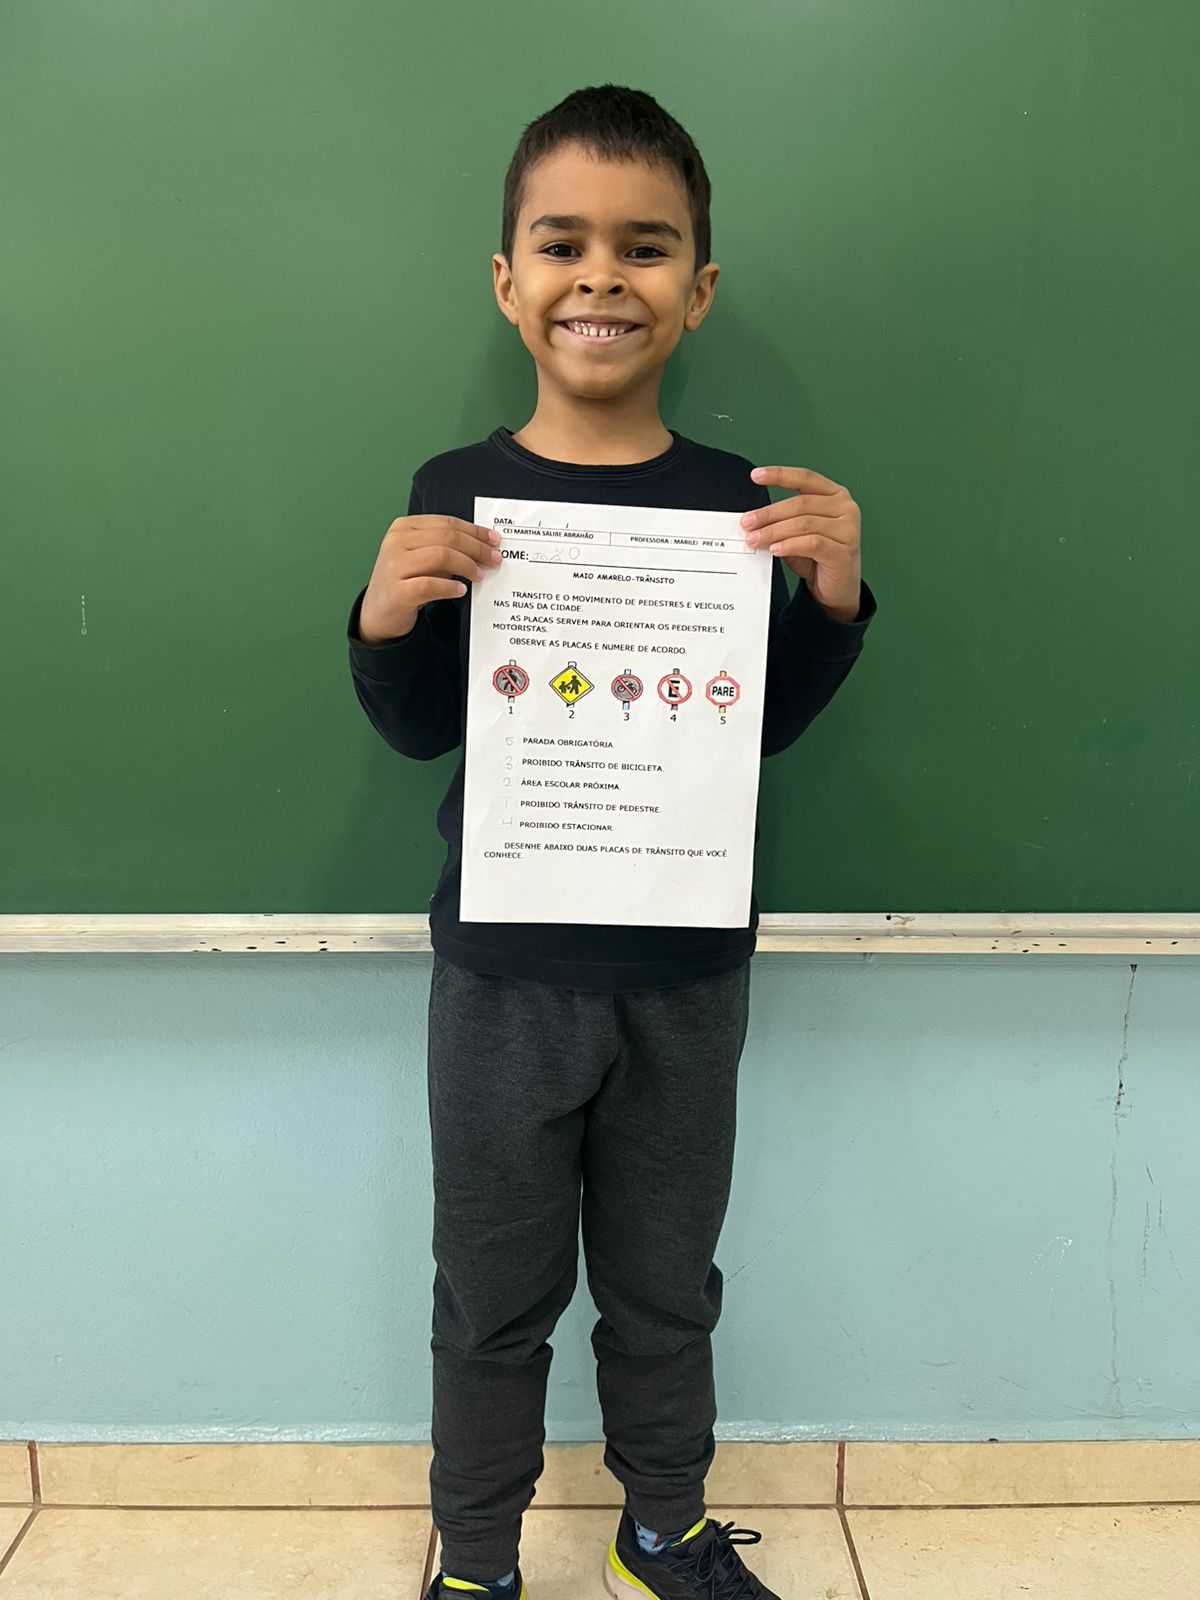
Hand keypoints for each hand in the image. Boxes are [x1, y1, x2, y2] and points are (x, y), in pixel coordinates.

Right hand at [359, 515, 501, 642]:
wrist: (378, 613)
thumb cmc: (405, 582)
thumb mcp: (421, 557)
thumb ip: (445, 548)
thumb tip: (483, 548)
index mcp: (403, 528)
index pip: (446, 523)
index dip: (474, 531)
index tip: (494, 540)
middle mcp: (396, 542)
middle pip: (447, 537)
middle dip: (476, 547)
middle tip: (494, 559)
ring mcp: (394, 566)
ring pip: (441, 555)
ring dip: (467, 565)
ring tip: (479, 575)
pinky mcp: (397, 592)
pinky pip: (430, 585)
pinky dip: (450, 586)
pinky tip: (461, 590)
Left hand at [741, 465, 861, 621]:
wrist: (836, 588)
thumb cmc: (817, 557)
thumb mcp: (797, 534)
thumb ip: (782, 522)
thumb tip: (752, 520)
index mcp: (834, 495)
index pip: (805, 478)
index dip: (780, 474)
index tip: (756, 476)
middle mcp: (845, 508)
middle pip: (801, 504)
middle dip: (769, 514)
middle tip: (747, 523)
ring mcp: (848, 529)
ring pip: (804, 524)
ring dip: (774, 532)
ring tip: (754, 539)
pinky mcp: (844, 551)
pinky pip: (812, 543)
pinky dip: (790, 545)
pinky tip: (775, 549)